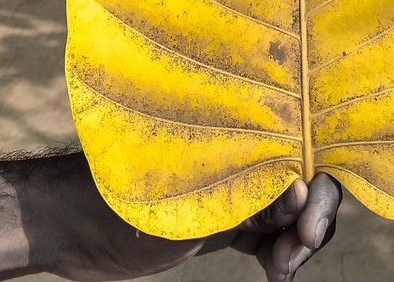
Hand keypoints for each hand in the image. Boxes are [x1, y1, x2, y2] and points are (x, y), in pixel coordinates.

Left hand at [27, 153, 341, 281]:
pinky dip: (279, 256)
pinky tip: (278, 276)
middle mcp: (244, 149)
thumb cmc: (125, 198)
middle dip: (312, 219)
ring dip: (295, 243)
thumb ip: (251, 190)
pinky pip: (269, 235)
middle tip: (293, 253)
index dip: (320, 188)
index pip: (304, 147)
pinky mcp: (225, 217)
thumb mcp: (195, 200)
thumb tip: (305, 187)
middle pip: (306, 181)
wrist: (73, 224)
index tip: (305, 226)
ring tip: (281, 270)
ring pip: (290, 213)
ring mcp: (235, 184)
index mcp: (238, 127)